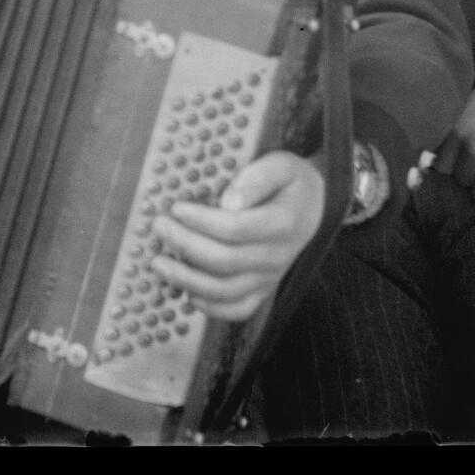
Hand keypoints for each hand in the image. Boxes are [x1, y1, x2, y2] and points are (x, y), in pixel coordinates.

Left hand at [151, 149, 327, 322]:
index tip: (176, 207)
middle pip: (224, 261)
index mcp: (283, 223)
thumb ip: (258, 178)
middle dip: (185, 245)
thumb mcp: (282, 164)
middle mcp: (277, 256)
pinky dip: (210, 308)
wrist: (316, 207)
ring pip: (225, 291)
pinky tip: (186, 294)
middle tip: (158, 228)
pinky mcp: (263, 290)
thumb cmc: (291, 182)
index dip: (201, 221)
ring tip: (159, 263)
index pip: (236, 228)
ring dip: (187, 280)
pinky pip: (237, 310)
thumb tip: (228, 202)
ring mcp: (270, 278)